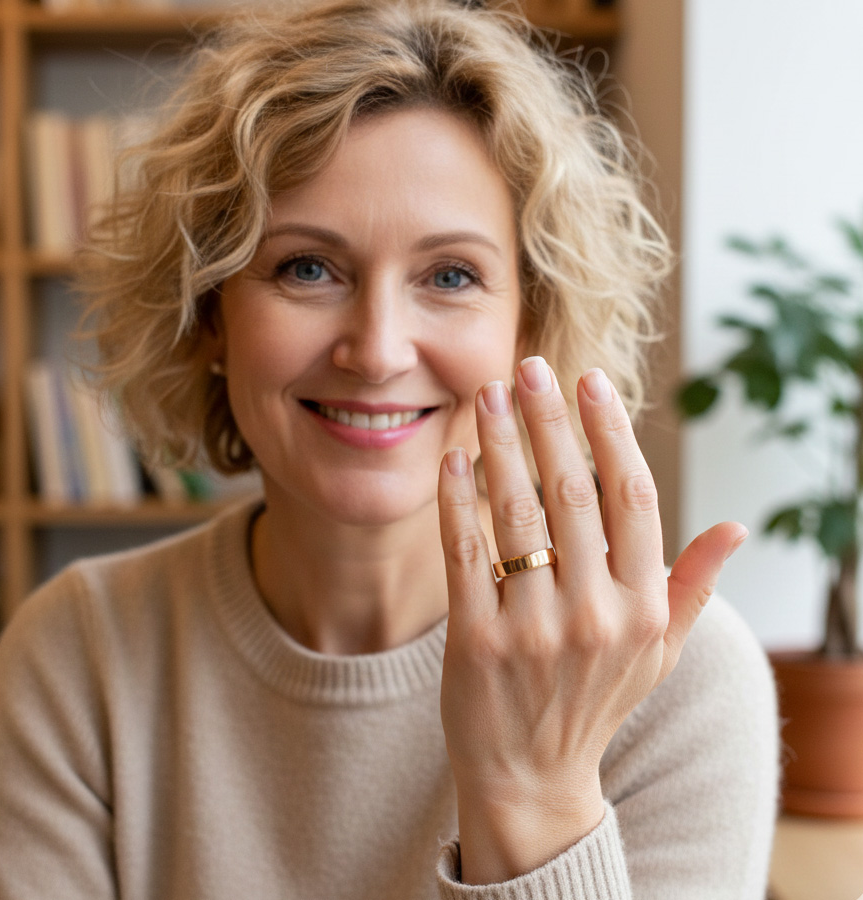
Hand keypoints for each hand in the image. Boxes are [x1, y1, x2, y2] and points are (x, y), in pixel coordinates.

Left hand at [437, 357, 746, 884]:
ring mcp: (534, 629)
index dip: (612, 433)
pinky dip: (456, 499)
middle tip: (530, 366)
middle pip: (573, 491)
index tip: (591, 382)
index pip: (635, 499)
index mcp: (644, 609)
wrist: (531, 778)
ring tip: (488, 395)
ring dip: (500, 444)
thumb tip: (738, 528)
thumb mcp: (657, 652)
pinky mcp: (476, 642)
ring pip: (516, 513)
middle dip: (549, 419)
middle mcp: (596, 615)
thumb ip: (691, 586)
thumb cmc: (593, 699)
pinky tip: (453, 456)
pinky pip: (465, 553)